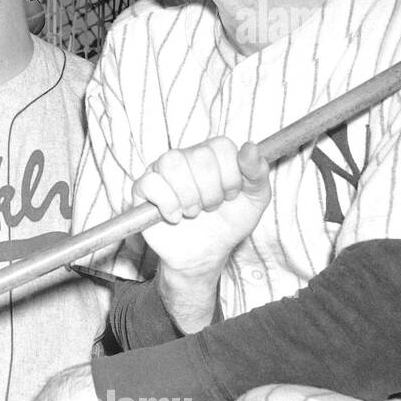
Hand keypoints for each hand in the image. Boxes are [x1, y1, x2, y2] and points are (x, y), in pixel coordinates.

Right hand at [134, 138, 270, 278]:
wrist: (205, 254)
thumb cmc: (228, 223)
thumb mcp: (255, 200)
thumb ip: (257, 172)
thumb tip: (250, 147)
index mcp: (213, 153)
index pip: (221, 146)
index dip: (230, 176)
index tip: (230, 195)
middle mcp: (186, 156)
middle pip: (198, 156)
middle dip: (211, 192)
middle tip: (211, 208)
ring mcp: (161, 170)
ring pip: (171, 164)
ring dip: (189, 197)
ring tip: (193, 212)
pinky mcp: (142, 188)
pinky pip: (150, 183)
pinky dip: (167, 204)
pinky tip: (174, 216)